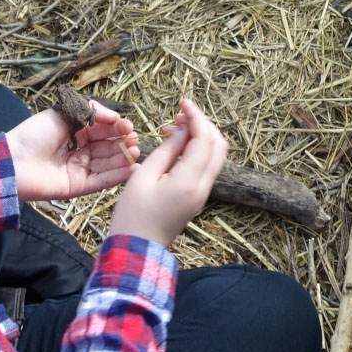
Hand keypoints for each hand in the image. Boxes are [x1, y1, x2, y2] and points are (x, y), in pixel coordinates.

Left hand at [5, 103, 139, 201]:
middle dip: (123, 144)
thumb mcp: (63, 113)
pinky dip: (118, 176)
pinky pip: (102, 180)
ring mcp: (80, 169)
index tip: (129, 127)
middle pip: (108, 147)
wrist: (14, 162)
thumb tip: (116, 117)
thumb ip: (91, 112)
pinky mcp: (79, 186)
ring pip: (108, 164)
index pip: (103, 129)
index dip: (117, 128)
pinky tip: (132, 169)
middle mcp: (80, 150)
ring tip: (135, 153)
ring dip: (123, 159)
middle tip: (135, 141)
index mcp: (76, 132)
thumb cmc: (34, 134)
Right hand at [109, 99, 228, 246]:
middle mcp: (203, 187)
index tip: (182, 102)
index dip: (196, 116)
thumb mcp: (144, 176)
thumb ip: (168, 149)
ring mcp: (203, 194)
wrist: (137, 249)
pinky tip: (177, 146)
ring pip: (215, 156)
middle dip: (203, 124)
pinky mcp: (197, 197)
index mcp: (189, 181)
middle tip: (179, 114)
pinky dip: (198, 150)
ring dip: (201, 137)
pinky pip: (207, 167)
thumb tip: (183, 129)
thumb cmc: (133, 215)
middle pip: (218, 145)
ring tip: (174, 128)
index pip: (204, 139)